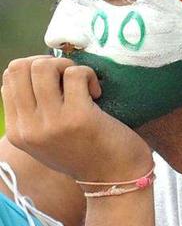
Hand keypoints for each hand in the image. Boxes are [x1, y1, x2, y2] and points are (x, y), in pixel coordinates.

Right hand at [1, 55, 151, 182]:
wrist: (114, 175)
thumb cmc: (85, 149)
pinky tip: (97, 93)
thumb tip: (36, 66)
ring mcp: (51, 123)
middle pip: (20, 68)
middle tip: (69, 78)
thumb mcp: (47, 136)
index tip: (57, 79)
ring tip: (82, 84)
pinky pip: (75, 73)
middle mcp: (28, 128)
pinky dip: (89, 75)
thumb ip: (34, 109)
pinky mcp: (78, 117)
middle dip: (49, 62)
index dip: (35, 68)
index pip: (9, 78)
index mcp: (17, 131)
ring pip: (43, 66)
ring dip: (68, 66)